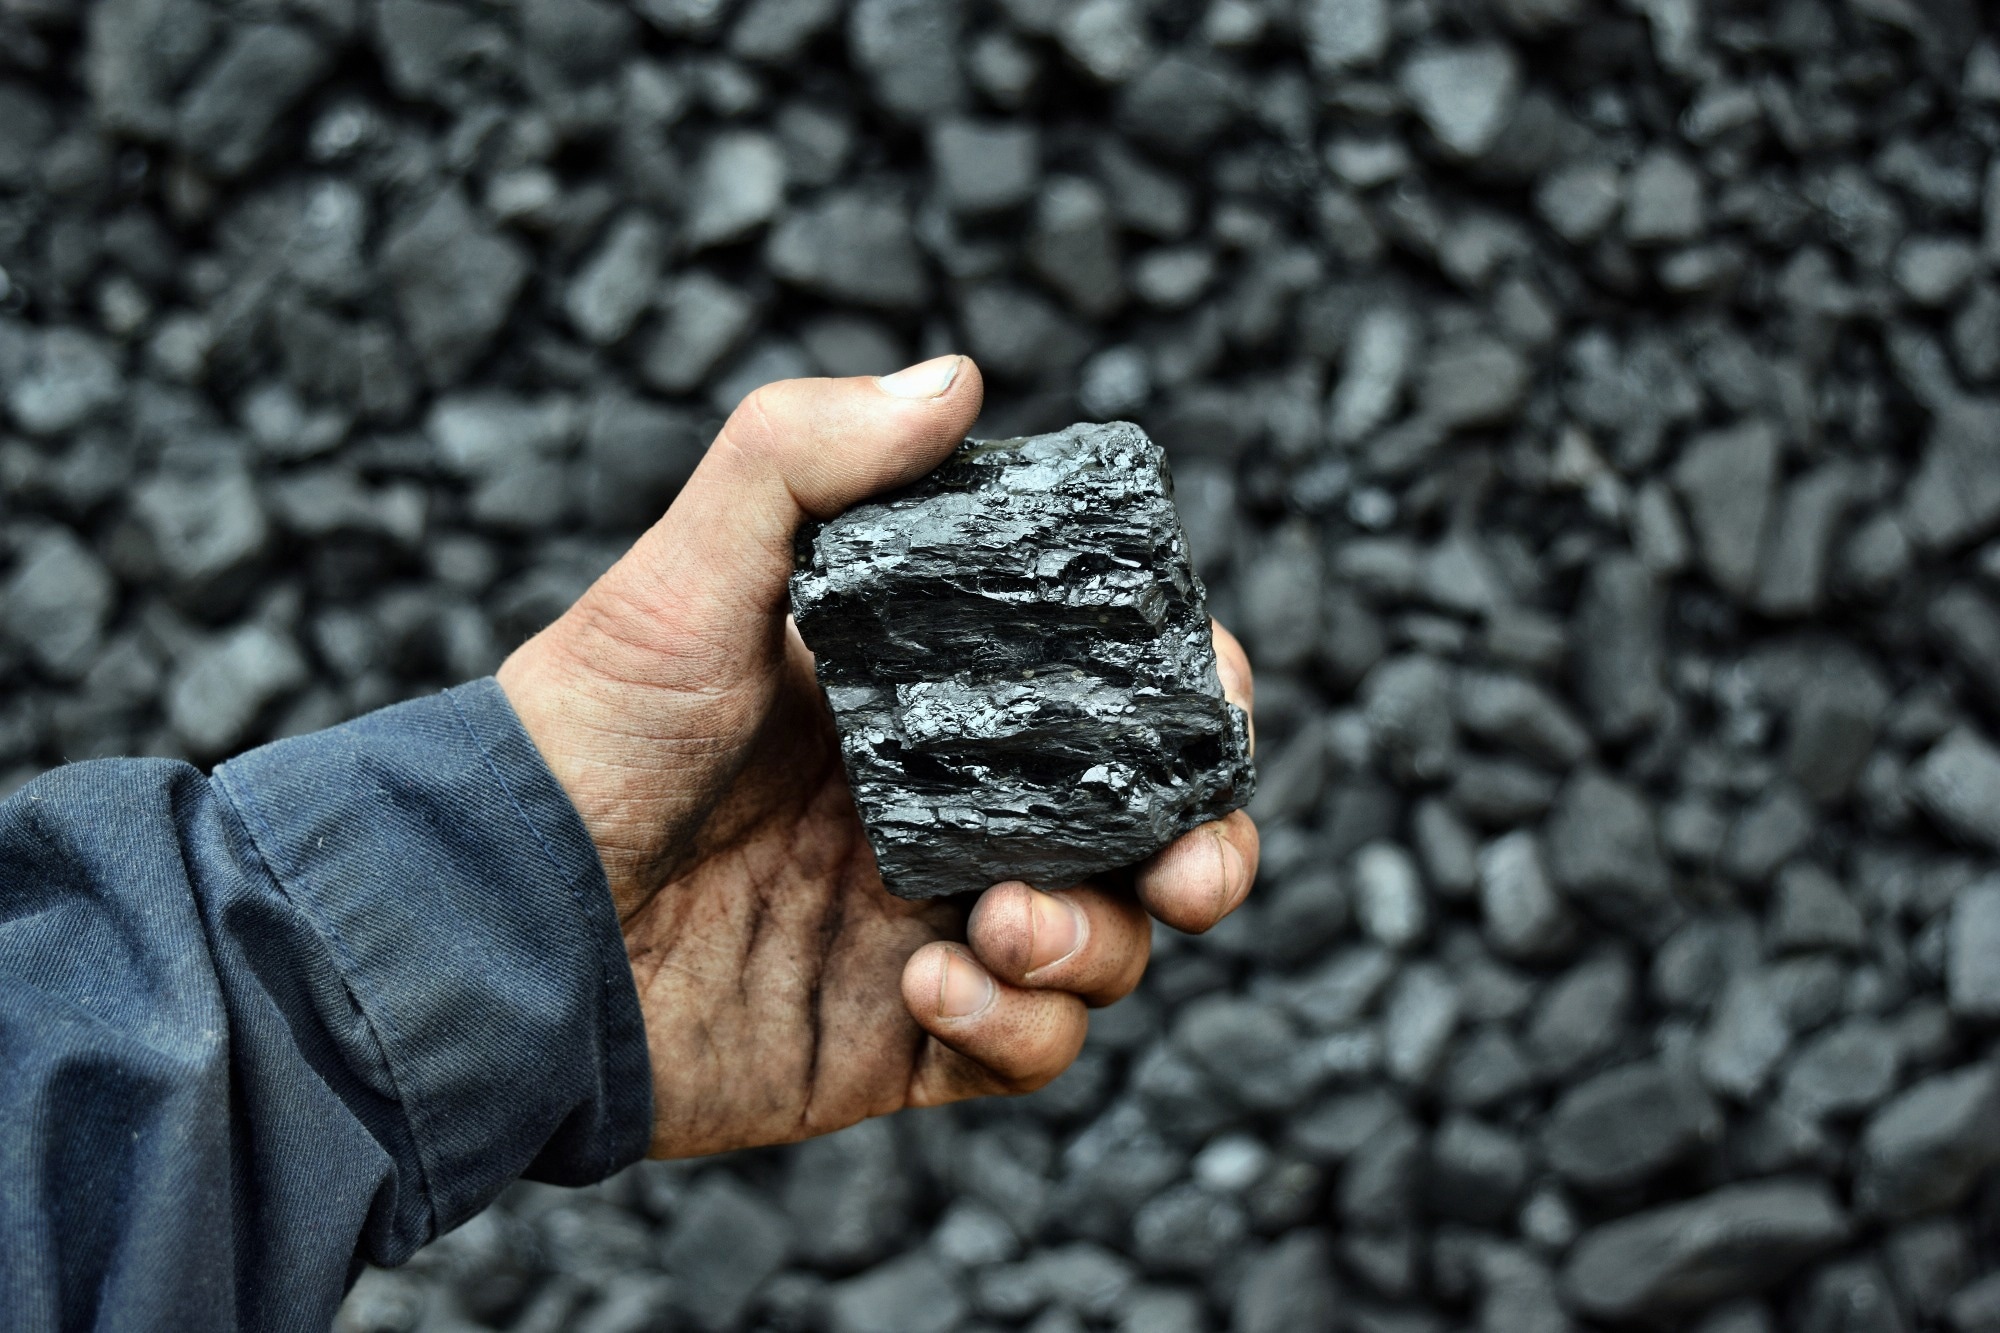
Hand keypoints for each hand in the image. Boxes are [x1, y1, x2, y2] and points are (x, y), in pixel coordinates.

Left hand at [496, 357, 1259, 1157]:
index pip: (1109, 691)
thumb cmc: (582, 732)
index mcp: (933, 695)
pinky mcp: (901, 1039)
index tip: (1208, 700)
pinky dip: (1019, 1025)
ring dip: (1096, 940)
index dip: (1187, 697)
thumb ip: (804, 457)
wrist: (490, 921)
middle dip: (1203, 848)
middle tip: (1192, 866)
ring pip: (1106, 946)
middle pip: (1144, 833)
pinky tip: (935, 984)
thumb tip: (956, 377)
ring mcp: (931, 925)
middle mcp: (950, 809)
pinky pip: (1024, 1049)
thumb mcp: (686, 572)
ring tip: (1001, 920)